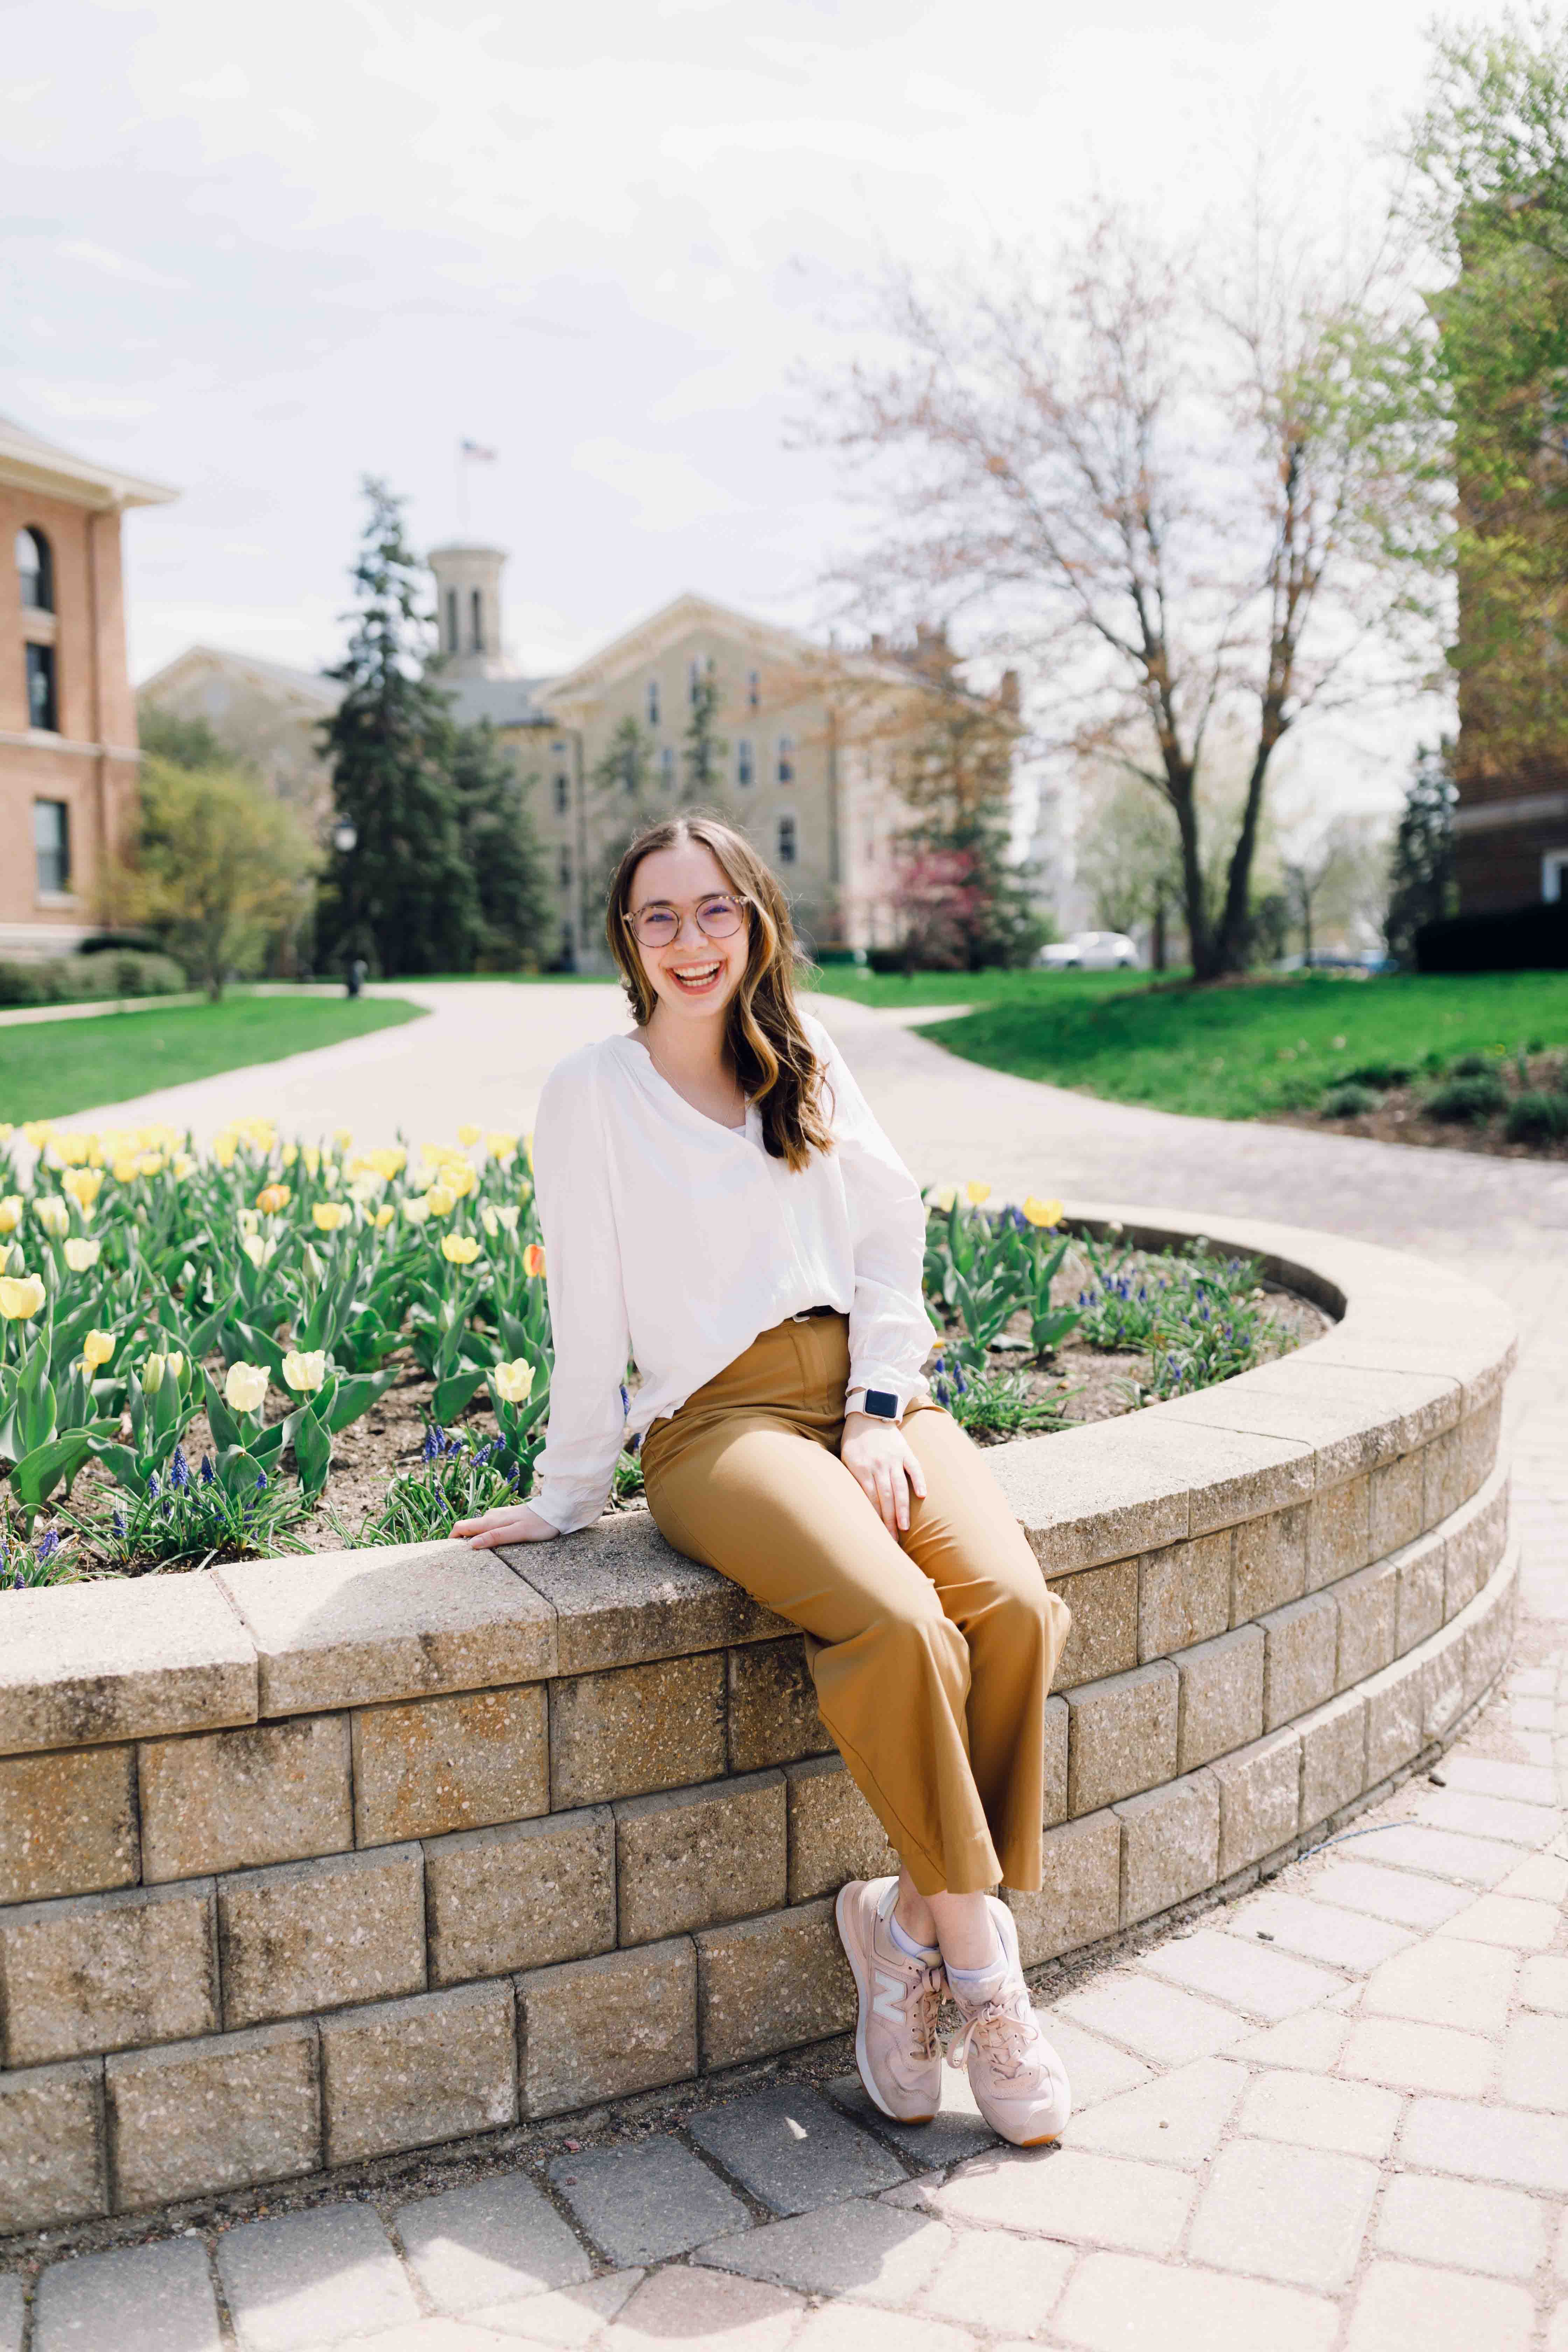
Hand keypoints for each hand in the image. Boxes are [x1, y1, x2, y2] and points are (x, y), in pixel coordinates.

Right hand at [452, 1501, 558, 1548]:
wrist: (555, 1511)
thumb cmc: (539, 1525)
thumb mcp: (517, 1533)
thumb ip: (495, 1537)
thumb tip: (472, 1543)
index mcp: (491, 1521)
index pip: (462, 1526)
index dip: (451, 1538)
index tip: (447, 1551)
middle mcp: (491, 1516)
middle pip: (468, 1527)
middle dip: (460, 1540)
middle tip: (460, 1557)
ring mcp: (498, 1516)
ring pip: (478, 1527)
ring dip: (473, 1538)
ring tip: (473, 1554)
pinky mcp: (506, 1518)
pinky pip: (489, 1527)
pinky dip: (483, 1535)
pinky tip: (489, 1544)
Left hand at [840, 1410, 927, 1538]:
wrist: (869, 1413)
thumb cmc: (854, 1440)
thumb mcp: (846, 1458)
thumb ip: (853, 1479)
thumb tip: (855, 1504)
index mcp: (861, 1468)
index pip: (869, 1499)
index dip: (874, 1518)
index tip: (876, 1535)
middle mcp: (878, 1465)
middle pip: (885, 1498)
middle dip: (889, 1521)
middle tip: (892, 1540)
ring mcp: (893, 1458)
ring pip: (900, 1487)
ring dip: (902, 1509)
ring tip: (904, 1527)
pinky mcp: (905, 1451)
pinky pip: (914, 1468)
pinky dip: (919, 1481)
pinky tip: (923, 1496)